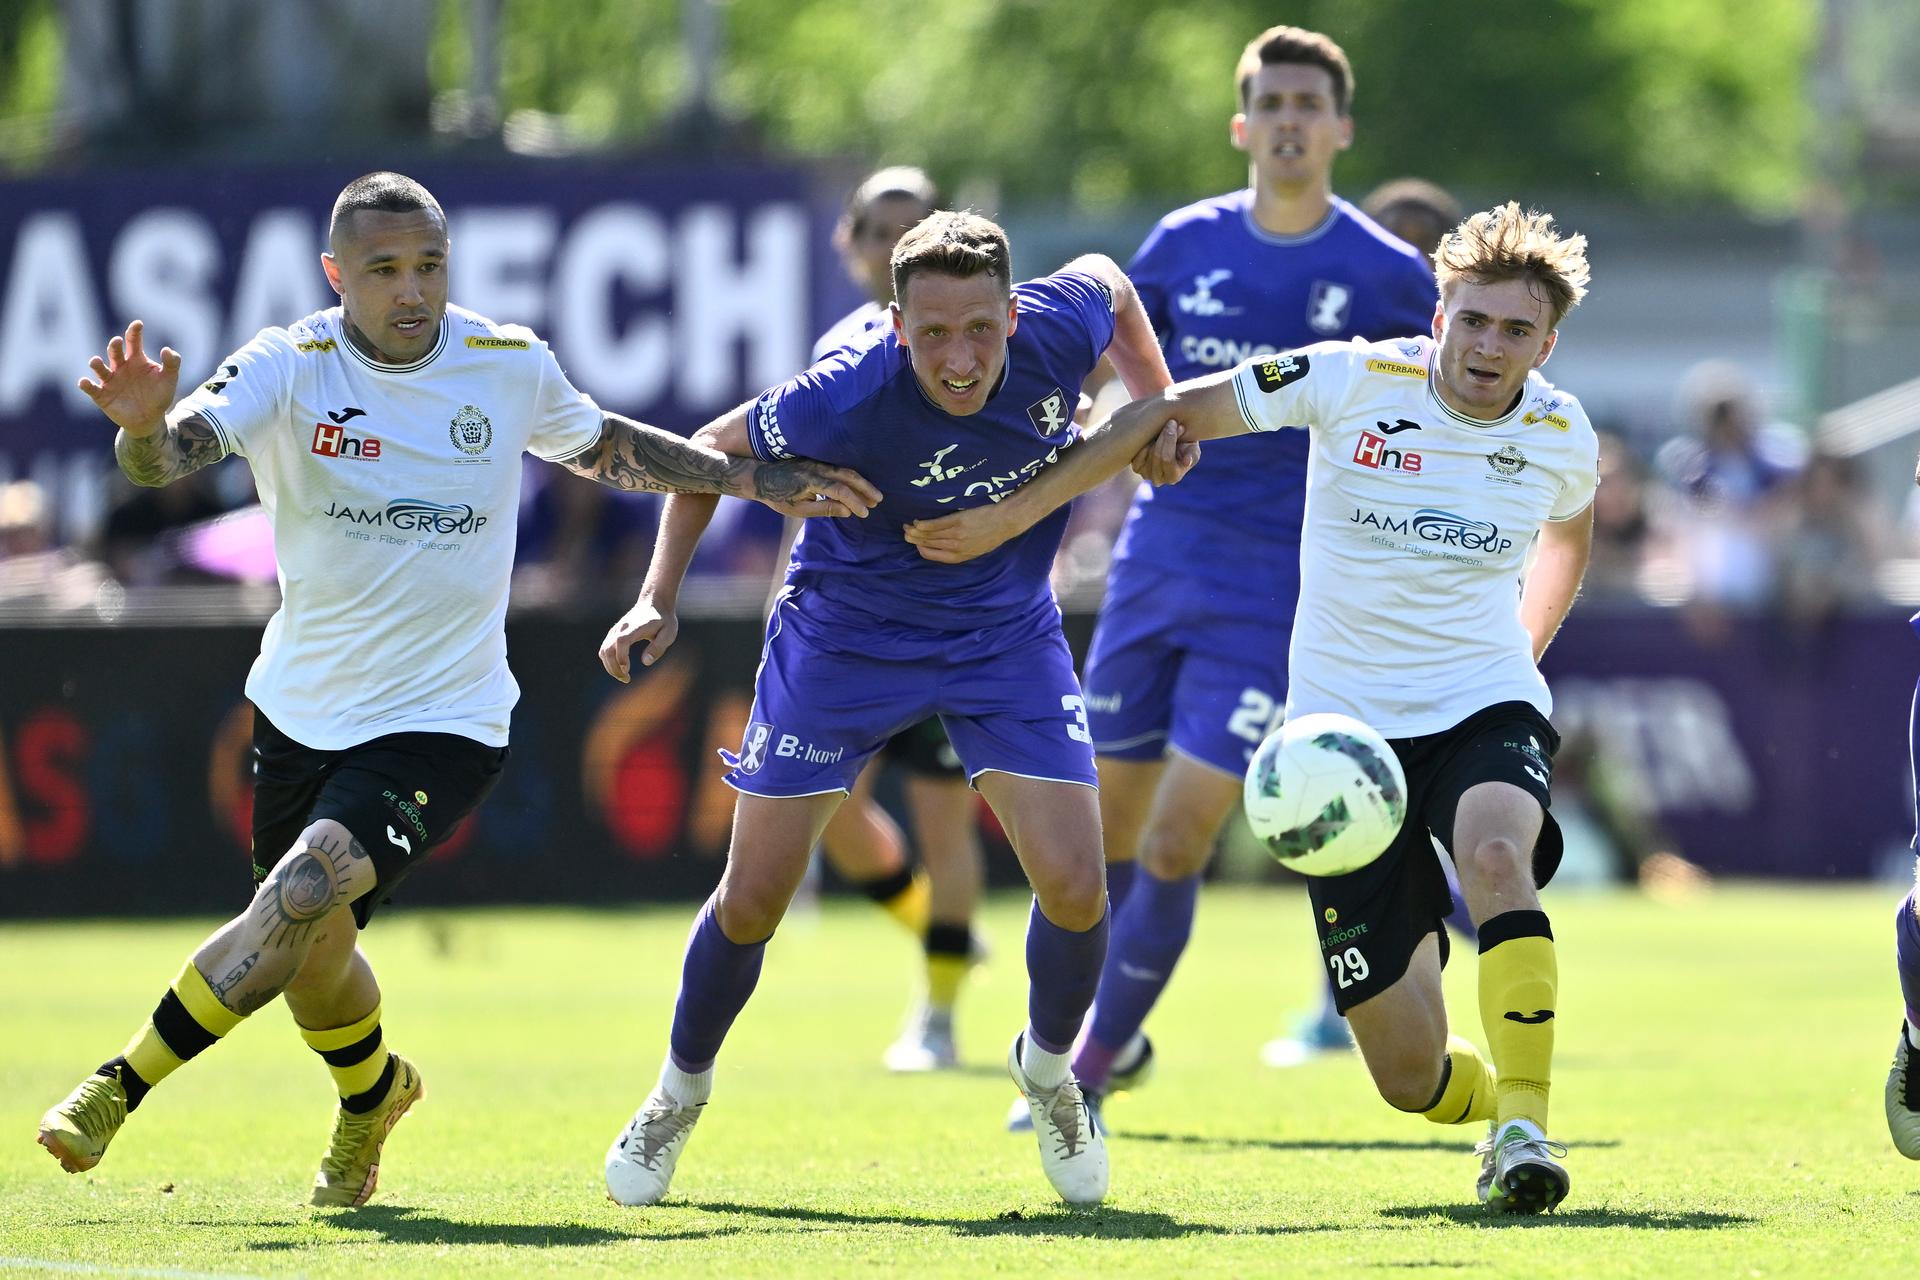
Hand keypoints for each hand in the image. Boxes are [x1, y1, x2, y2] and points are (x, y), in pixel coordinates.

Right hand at [77, 320, 180, 436]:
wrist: (150, 420)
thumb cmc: (159, 396)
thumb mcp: (169, 380)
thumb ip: (172, 364)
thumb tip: (167, 349)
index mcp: (136, 359)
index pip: (133, 341)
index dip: (134, 331)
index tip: (138, 324)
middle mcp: (120, 366)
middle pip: (114, 352)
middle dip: (114, 346)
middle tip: (117, 341)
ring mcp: (110, 380)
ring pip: (99, 368)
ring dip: (96, 364)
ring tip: (96, 361)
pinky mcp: (102, 395)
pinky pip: (91, 388)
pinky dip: (86, 384)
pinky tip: (84, 382)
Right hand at [598, 599, 679, 681]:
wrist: (654, 602)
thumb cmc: (664, 620)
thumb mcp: (669, 633)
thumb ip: (658, 647)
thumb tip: (645, 662)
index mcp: (636, 626)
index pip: (622, 641)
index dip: (621, 657)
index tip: (627, 670)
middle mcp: (622, 627)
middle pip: (608, 649)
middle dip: (614, 668)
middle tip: (626, 679)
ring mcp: (616, 630)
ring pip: (604, 651)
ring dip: (610, 666)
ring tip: (624, 676)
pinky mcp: (614, 633)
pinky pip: (605, 649)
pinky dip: (609, 661)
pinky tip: (620, 668)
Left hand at [755, 460, 881, 518]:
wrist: (759, 476)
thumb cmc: (777, 496)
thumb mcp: (798, 509)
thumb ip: (823, 509)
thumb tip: (847, 511)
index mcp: (810, 481)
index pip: (839, 491)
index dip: (855, 502)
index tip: (865, 513)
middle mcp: (815, 468)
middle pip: (847, 476)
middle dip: (865, 488)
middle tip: (878, 501)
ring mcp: (816, 462)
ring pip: (845, 470)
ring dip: (861, 482)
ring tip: (872, 496)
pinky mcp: (816, 461)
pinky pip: (838, 468)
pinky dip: (851, 478)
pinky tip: (859, 487)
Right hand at [904, 501, 1021, 564]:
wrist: (1004, 522)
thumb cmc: (992, 535)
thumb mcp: (976, 550)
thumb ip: (960, 551)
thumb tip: (945, 548)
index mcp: (959, 557)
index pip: (932, 555)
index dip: (921, 550)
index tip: (915, 544)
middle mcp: (955, 547)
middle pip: (928, 544)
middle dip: (914, 539)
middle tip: (905, 533)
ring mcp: (956, 535)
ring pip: (930, 535)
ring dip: (916, 531)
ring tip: (907, 526)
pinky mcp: (958, 522)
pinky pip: (936, 524)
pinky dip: (925, 524)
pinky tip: (918, 522)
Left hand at [1130, 419, 1200, 485]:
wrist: (1173, 445)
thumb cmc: (1186, 447)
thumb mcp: (1193, 450)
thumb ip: (1192, 455)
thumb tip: (1187, 460)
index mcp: (1174, 477)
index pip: (1167, 458)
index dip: (1170, 439)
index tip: (1173, 422)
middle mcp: (1158, 479)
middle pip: (1157, 455)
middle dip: (1163, 435)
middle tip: (1169, 421)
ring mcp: (1145, 474)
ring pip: (1147, 453)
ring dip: (1154, 436)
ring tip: (1162, 426)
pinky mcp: (1136, 467)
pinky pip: (1137, 453)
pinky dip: (1144, 442)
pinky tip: (1152, 434)